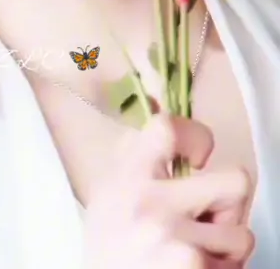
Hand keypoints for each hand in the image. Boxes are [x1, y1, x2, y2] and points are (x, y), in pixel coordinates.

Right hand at [82, 115, 253, 268]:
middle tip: (209, 220)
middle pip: (236, 181)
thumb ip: (137, 154)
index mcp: (128, 173)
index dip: (198, 137)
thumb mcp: (110, 191)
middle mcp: (148, 201)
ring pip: (242, 234)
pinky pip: (235, 266)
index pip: (169, 128)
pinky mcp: (189, 267)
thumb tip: (157, 99)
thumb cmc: (110, 247)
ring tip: (195, 254)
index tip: (199, 158)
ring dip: (224, 248)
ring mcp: (171, 237)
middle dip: (229, 205)